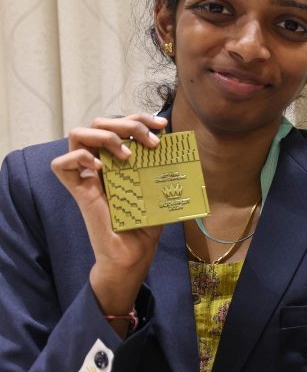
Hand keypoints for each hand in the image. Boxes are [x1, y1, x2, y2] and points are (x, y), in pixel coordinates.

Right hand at [50, 114, 168, 316]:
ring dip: (105, 136)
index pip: (121, 124)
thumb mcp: (160, 190)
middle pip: (99, 122)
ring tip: (128, 155)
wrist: (133, 253)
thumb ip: (163, 168)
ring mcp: (87, 175)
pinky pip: (60, 163)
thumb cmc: (146, 223)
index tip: (163, 125)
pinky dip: (79, 157)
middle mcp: (101, 162)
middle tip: (151, 142)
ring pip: (77, 133)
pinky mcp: (78, 191)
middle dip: (128, 123)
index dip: (140, 117)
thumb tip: (180, 147)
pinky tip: (102, 169)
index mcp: (120, 159)